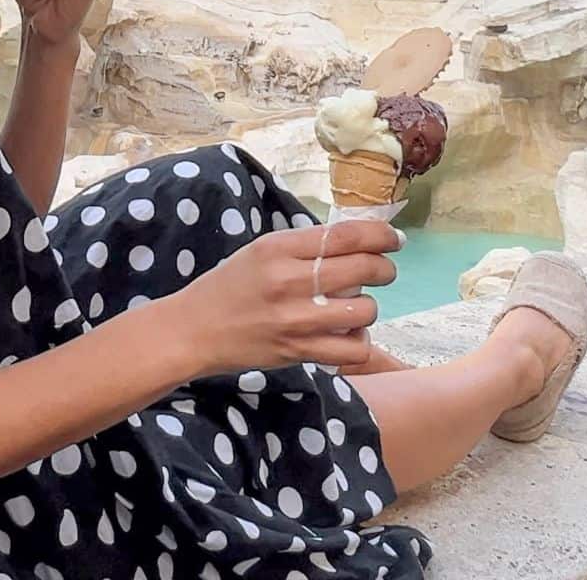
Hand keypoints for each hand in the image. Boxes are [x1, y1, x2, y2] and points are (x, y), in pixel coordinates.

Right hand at [164, 220, 401, 378]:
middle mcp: (289, 280)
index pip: (346, 235)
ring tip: (355, 307)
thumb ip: (304, 247)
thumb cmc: (229, 287)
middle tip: (383, 271)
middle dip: (384, 269)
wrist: (193, 330)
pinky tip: (347, 335)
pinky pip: (354, 349)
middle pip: (363, 268)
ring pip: (364, 309)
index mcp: (279, 248)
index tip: (393, 239)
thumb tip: (357, 242)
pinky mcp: (299, 351)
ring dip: (368, 307)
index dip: (380, 235)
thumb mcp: (260, 252)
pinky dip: (359, 341)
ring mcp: (296, 319)